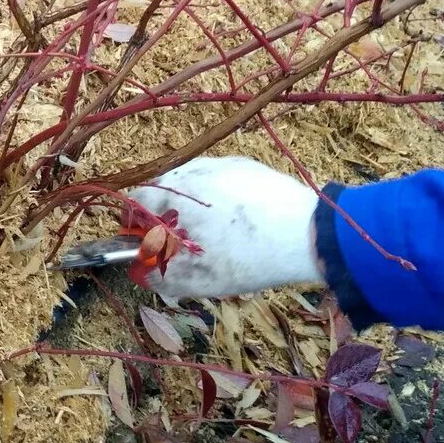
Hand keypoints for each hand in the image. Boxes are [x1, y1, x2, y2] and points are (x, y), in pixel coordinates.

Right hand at [129, 156, 323, 302]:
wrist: (307, 232)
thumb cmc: (246, 256)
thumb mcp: (201, 278)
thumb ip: (162, 276)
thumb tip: (141, 274)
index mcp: (172, 192)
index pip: (137, 203)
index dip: (136, 226)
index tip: (144, 244)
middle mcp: (190, 169)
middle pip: (163, 192)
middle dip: (166, 218)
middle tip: (182, 245)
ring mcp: (219, 163)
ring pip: (192, 185)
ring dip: (191, 206)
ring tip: (213, 233)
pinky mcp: (244, 164)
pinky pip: (219, 180)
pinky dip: (219, 198)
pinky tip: (238, 220)